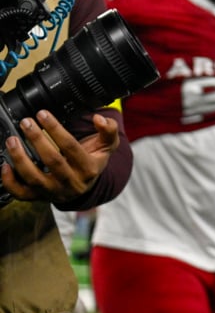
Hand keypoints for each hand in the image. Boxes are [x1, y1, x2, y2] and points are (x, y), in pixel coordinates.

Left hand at [1, 110, 117, 202]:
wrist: (84, 187)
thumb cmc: (92, 162)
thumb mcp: (107, 146)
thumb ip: (108, 130)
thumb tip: (99, 119)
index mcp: (88, 168)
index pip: (70, 147)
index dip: (55, 129)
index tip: (43, 115)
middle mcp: (71, 182)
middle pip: (52, 161)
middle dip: (37, 139)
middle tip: (26, 123)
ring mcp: (54, 191)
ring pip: (34, 178)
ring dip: (20, 158)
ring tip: (12, 140)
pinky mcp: (39, 198)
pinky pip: (22, 194)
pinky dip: (10, 182)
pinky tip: (5, 166)